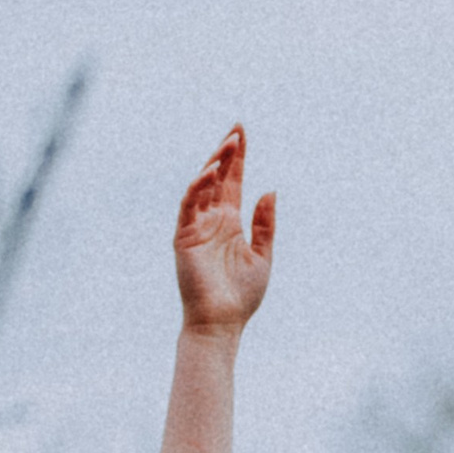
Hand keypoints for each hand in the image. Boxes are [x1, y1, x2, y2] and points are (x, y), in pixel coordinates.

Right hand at [174, 125, 274, 336]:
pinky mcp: (184, 235)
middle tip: (237, 130)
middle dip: (226, 152)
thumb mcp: (262, 256)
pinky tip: (210, 173)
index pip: (232, 182)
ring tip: (229, 145)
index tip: (242, 133)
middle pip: (217, 177)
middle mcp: (212, 219)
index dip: (237, 158)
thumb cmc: (242, 296)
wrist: (222, 322)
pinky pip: (188, 204)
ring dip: (214, 164)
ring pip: (202, 185)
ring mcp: (196, 226)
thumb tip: (269, 190)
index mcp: (230, 222)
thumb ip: (264, 224)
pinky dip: (197, 187)